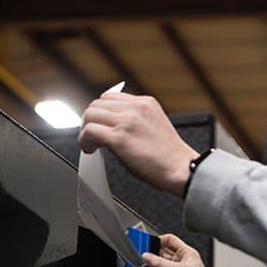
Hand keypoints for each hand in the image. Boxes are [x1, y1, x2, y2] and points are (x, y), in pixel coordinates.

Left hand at [78, 92, 198, 197]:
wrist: (181, 169)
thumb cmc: (170, 156)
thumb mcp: (156, 125)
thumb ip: (137, 118)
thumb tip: (114, 123)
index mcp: (145, 103)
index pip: (110, 96)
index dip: (101, 111)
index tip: (99, 123)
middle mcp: (136, 108)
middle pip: (97, 103)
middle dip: (91, 120)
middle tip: (92, 135)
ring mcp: (127, 122)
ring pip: (90, 115)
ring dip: (86, 130)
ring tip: (91, 144)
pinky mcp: (119, 138)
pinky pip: (90, 132)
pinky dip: (85, 141)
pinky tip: (90, 149)